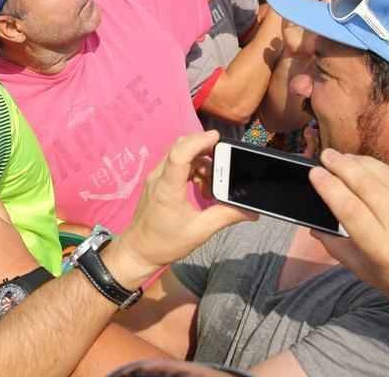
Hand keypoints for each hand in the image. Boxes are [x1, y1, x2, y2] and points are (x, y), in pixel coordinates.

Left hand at [113, 132, 256, 279]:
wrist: (138, 251)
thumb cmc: (165, 243)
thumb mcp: (200, 231)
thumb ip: (225, 216)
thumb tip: (250, 211)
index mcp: (167, 188)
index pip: (180, 154)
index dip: (198, 141)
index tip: (217, 138)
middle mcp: (158, 177)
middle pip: (179, 148)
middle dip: (203, 147)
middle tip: (223, 158)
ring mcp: (155, 178)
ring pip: (178, 154)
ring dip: (199, 160)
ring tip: (213, 182)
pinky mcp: (157, 182)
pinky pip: (175, 164)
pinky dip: (192, 168)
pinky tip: (202, 186)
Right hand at [308, 150, 388, 328]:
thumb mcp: (367, 275)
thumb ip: (338, 248)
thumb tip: (314, 227)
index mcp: (383, 250)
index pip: (349, 208)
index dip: (329, 186)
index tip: (314, 173)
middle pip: (367, 186)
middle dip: (342, 166)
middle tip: (325, 155)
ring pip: (387, 177)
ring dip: (361, 162)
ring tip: (344, 156)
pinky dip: (383, 170)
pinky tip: (369, 166)